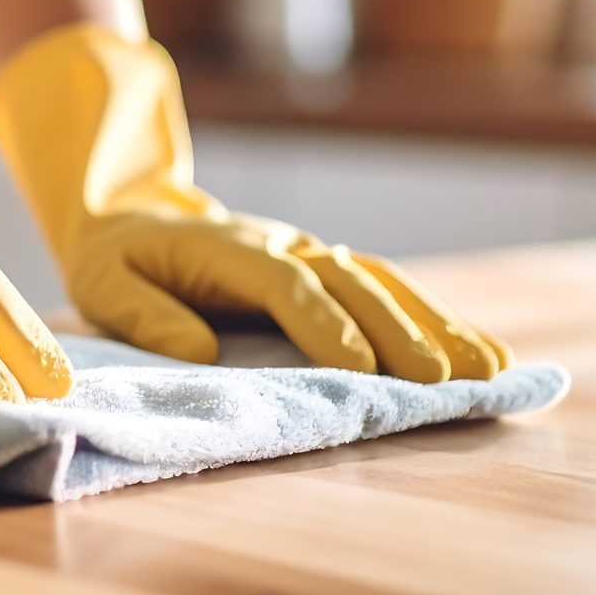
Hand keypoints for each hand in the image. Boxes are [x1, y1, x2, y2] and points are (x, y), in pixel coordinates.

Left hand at [0, 24, 508, 380]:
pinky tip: (484, 356)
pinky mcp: (332, 272)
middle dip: (402, 332)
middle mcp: (286, 246)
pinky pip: (392, 292)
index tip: (359, 368)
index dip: (325, 325)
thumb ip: (145, 317)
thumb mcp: (105, 284)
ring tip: (490, 370)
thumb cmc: (119, 261)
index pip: (287, 286)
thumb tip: (199, 354)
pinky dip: (438, 320)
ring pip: (387, 285)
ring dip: (439, 326)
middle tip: (445, 380)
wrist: (136, 214)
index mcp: (231, 250)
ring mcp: (315, 255)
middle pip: (354, 284)